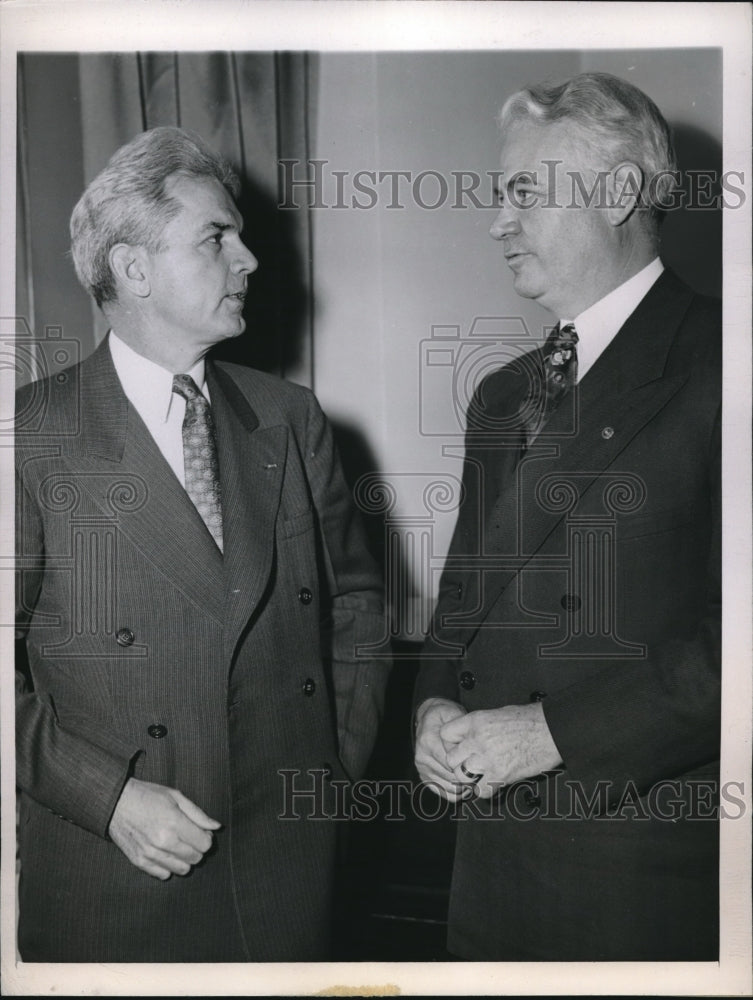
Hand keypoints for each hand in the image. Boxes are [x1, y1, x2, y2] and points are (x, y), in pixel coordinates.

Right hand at [108, 778, 221, 878]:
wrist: (116, 802)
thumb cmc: (148, 796)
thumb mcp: (176, 796)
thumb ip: (198, 814)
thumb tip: (216, 827)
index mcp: (174, 822)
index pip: (204, 844)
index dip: (206, 838)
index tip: (201, 832)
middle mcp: (163, 841)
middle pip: (195, 858)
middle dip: (197, 849)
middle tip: (189, 838)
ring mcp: (150, 853)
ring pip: (181, 869)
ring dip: (184, 859)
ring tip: (178, 846)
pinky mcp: (139, 861)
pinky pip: (163, 875)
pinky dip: (168, 867)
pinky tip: (165, 853)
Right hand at [414, 697, 471, 801]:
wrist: (428, 719)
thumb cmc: (443, 716)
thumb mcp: (452, 713)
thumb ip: (460, 728)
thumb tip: (468, 746)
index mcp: (428, 741)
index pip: (451, 762)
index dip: (468, 764)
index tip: (481, 762)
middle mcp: (422, 757)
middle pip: (451, 776)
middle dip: (469, 776)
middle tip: (483, 773)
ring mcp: (422, 769)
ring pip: (450, 787)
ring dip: (465, 786)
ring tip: (477, 778)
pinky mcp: (425, 778)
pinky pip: (445, 793)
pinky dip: (458, 792)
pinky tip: (467, 784)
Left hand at [441, 702, 562, 798]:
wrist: (552, 729)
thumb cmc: (529, 719)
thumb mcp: (497, 714)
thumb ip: (479, 726)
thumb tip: (468, 737)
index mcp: (476, 720)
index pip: (445, 734)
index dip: (451, 742)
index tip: (460, 747)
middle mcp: (477, 739)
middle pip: (451, 758)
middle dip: (460, 763)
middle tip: (471, 764)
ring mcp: (488, 758)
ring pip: (462, 776)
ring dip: (471, 778)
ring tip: (481, 774)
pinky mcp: (501, 775)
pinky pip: (480, 791)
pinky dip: (486, 790)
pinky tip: (494, 783)